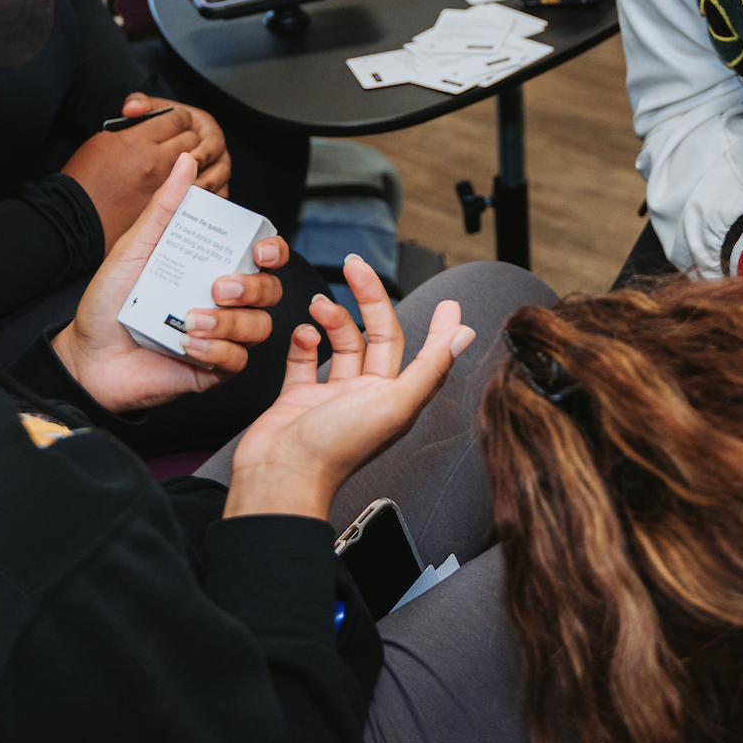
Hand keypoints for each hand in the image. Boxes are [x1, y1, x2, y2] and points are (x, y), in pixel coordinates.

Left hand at [51, 153, 289, 412]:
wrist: (86, 357)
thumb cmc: (108, 302)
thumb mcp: (134, 248)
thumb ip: (164, 208)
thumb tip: (186, 162)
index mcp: (210, 267)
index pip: (261, 255)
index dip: (273, 250)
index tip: (261, 251)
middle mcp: (222, 300)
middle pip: (270, 290)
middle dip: (251, 288)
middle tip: (217, 288)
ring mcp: (221, 335)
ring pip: (259, 327)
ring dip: (231, 322)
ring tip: (192, 321)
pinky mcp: (213, 369)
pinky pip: (238, 361)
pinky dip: (219, 351)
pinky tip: (190, 346)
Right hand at [60, 94, 219, 244]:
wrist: (72, 219)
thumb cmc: (81, 181)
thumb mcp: (101, 143)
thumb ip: (130, 131)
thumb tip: (149, 125)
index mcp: (135, 142)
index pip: (175, 118)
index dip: (177, 117)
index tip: (175, 120)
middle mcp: (153, 163)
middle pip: (190, 139)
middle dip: (187, 136)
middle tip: (180, 140)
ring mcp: (161, 187)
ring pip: (194, 165)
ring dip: (192, 160)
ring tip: (183, 162)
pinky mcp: (163, 207)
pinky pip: (187, 189)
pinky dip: (189, 183)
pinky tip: (181, 183)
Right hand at [226, 255, 474, 520]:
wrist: (278, 476)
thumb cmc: (335, 450)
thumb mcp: (393, 404)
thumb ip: (430, 367)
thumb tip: (464, 334)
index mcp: (395, 400)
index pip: (424, 353)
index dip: (438, 329)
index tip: (449, 303)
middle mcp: (367, 396)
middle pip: (377, 336)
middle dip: (369, 299)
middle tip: (356, 267)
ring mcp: (332, 396)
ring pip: (341, 344)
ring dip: (333, 319)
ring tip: (320, 306)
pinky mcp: (298, 398)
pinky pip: (304, 360)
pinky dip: (303, 341)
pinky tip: (302, 333)